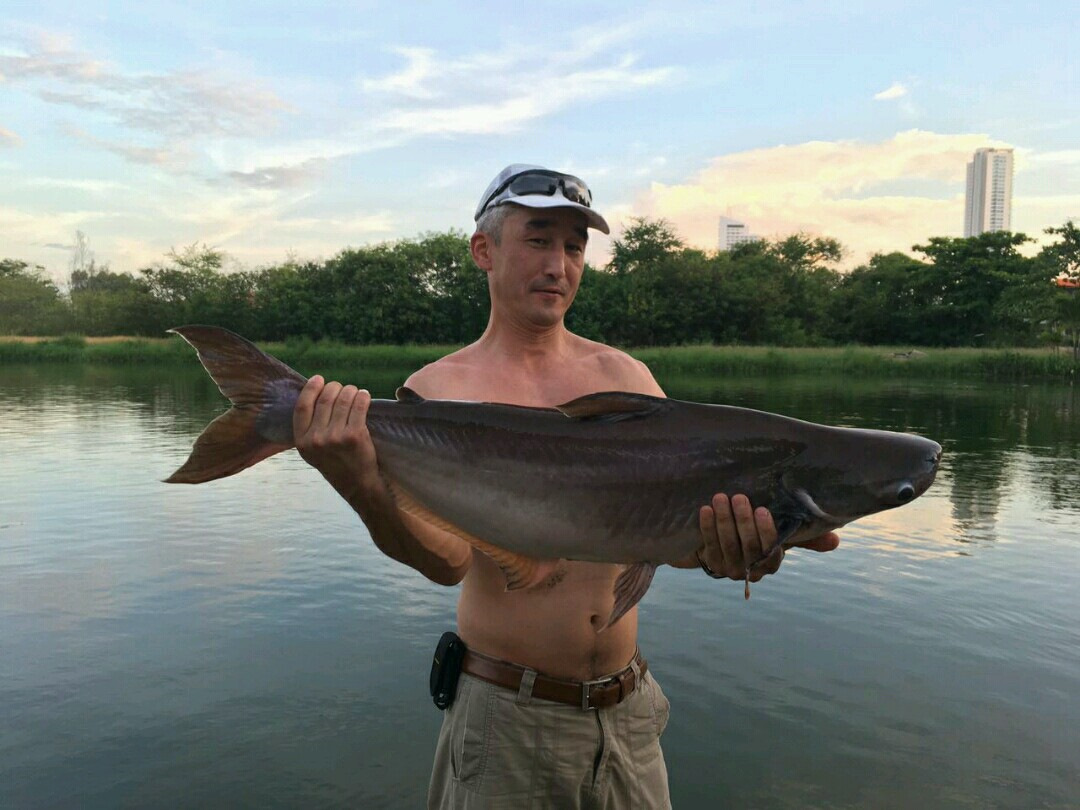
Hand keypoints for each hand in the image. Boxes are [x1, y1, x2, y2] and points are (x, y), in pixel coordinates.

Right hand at [293, 375, 380, 499]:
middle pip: (325, 399)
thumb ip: (308, 427)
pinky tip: (364, 396)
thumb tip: (314, 394)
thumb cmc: (335, 463)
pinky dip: (363, 397)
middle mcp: (316, 438)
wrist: (357, 484)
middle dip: (335, 388)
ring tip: (355, 392)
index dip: (310, 388)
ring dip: (351, 391)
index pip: (302, 406)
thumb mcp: (312, 450)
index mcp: (302, 441)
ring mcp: (336, 437)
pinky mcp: (355, 435)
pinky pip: (359, 406)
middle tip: (342, 389)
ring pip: (343, 399)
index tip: (319, 379)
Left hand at [691, 493, 839, 596]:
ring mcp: (730, 569)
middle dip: (743, 521)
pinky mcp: (711, 563)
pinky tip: (706, 509)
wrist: (724, 545)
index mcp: (772, 564)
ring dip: (724, 520)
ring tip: (721, 497)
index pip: (772, 552)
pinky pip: (709, 544)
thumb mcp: (783, 535)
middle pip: (748, 547)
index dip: (767, 532)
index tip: (763, 510)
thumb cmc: (760, 535)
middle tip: (739, 497)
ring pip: (727, 544)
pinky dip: (708, 526)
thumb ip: (806, 537)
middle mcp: (752, 570)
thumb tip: (836, 540)